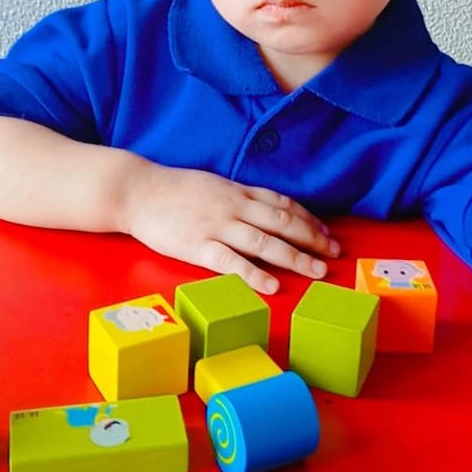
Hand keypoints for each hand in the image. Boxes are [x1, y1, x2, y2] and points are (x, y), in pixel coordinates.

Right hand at [122, 162, 340, 294]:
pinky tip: (272, 286)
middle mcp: (233, 207)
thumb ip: (239, 197)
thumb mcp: (213, 184)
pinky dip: (254, 275)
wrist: (137, 191)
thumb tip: (267, 210)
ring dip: (294, 257)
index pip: (283, 204)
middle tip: (334, 254)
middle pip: (282, 223)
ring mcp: (216, 226)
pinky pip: (231, 262)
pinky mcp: (197, 246)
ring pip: (264, 242)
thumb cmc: (174, 190)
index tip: (327, 233)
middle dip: (312, 239)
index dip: (308, 219)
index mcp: (238, 191)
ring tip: (316, 272)